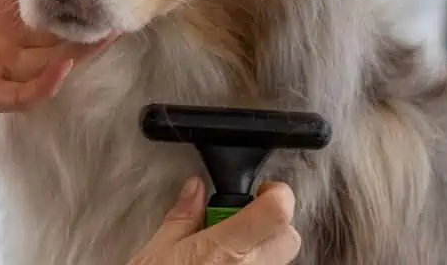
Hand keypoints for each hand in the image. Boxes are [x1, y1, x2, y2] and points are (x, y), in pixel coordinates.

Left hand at [0, 0, 112, 180]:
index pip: (46, 6)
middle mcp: (3, 44)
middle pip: (61, 36)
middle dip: (91, 23)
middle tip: (123, 2)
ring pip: (52, 65)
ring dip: (82, 53)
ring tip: (109, 31)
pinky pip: (23, 95)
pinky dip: (47, 84)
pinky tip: (65, 66)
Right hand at [129, 178, 301, 264]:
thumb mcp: (157, 253)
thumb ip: (182, 218)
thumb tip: (194, 190)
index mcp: (224, 251)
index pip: (279, 212)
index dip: (277, 194)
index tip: (262, 192)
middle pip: (289, 239)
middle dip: (272, 225)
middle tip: (239, 226)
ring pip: (278, 264)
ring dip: (261, 254)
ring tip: (225, 258)